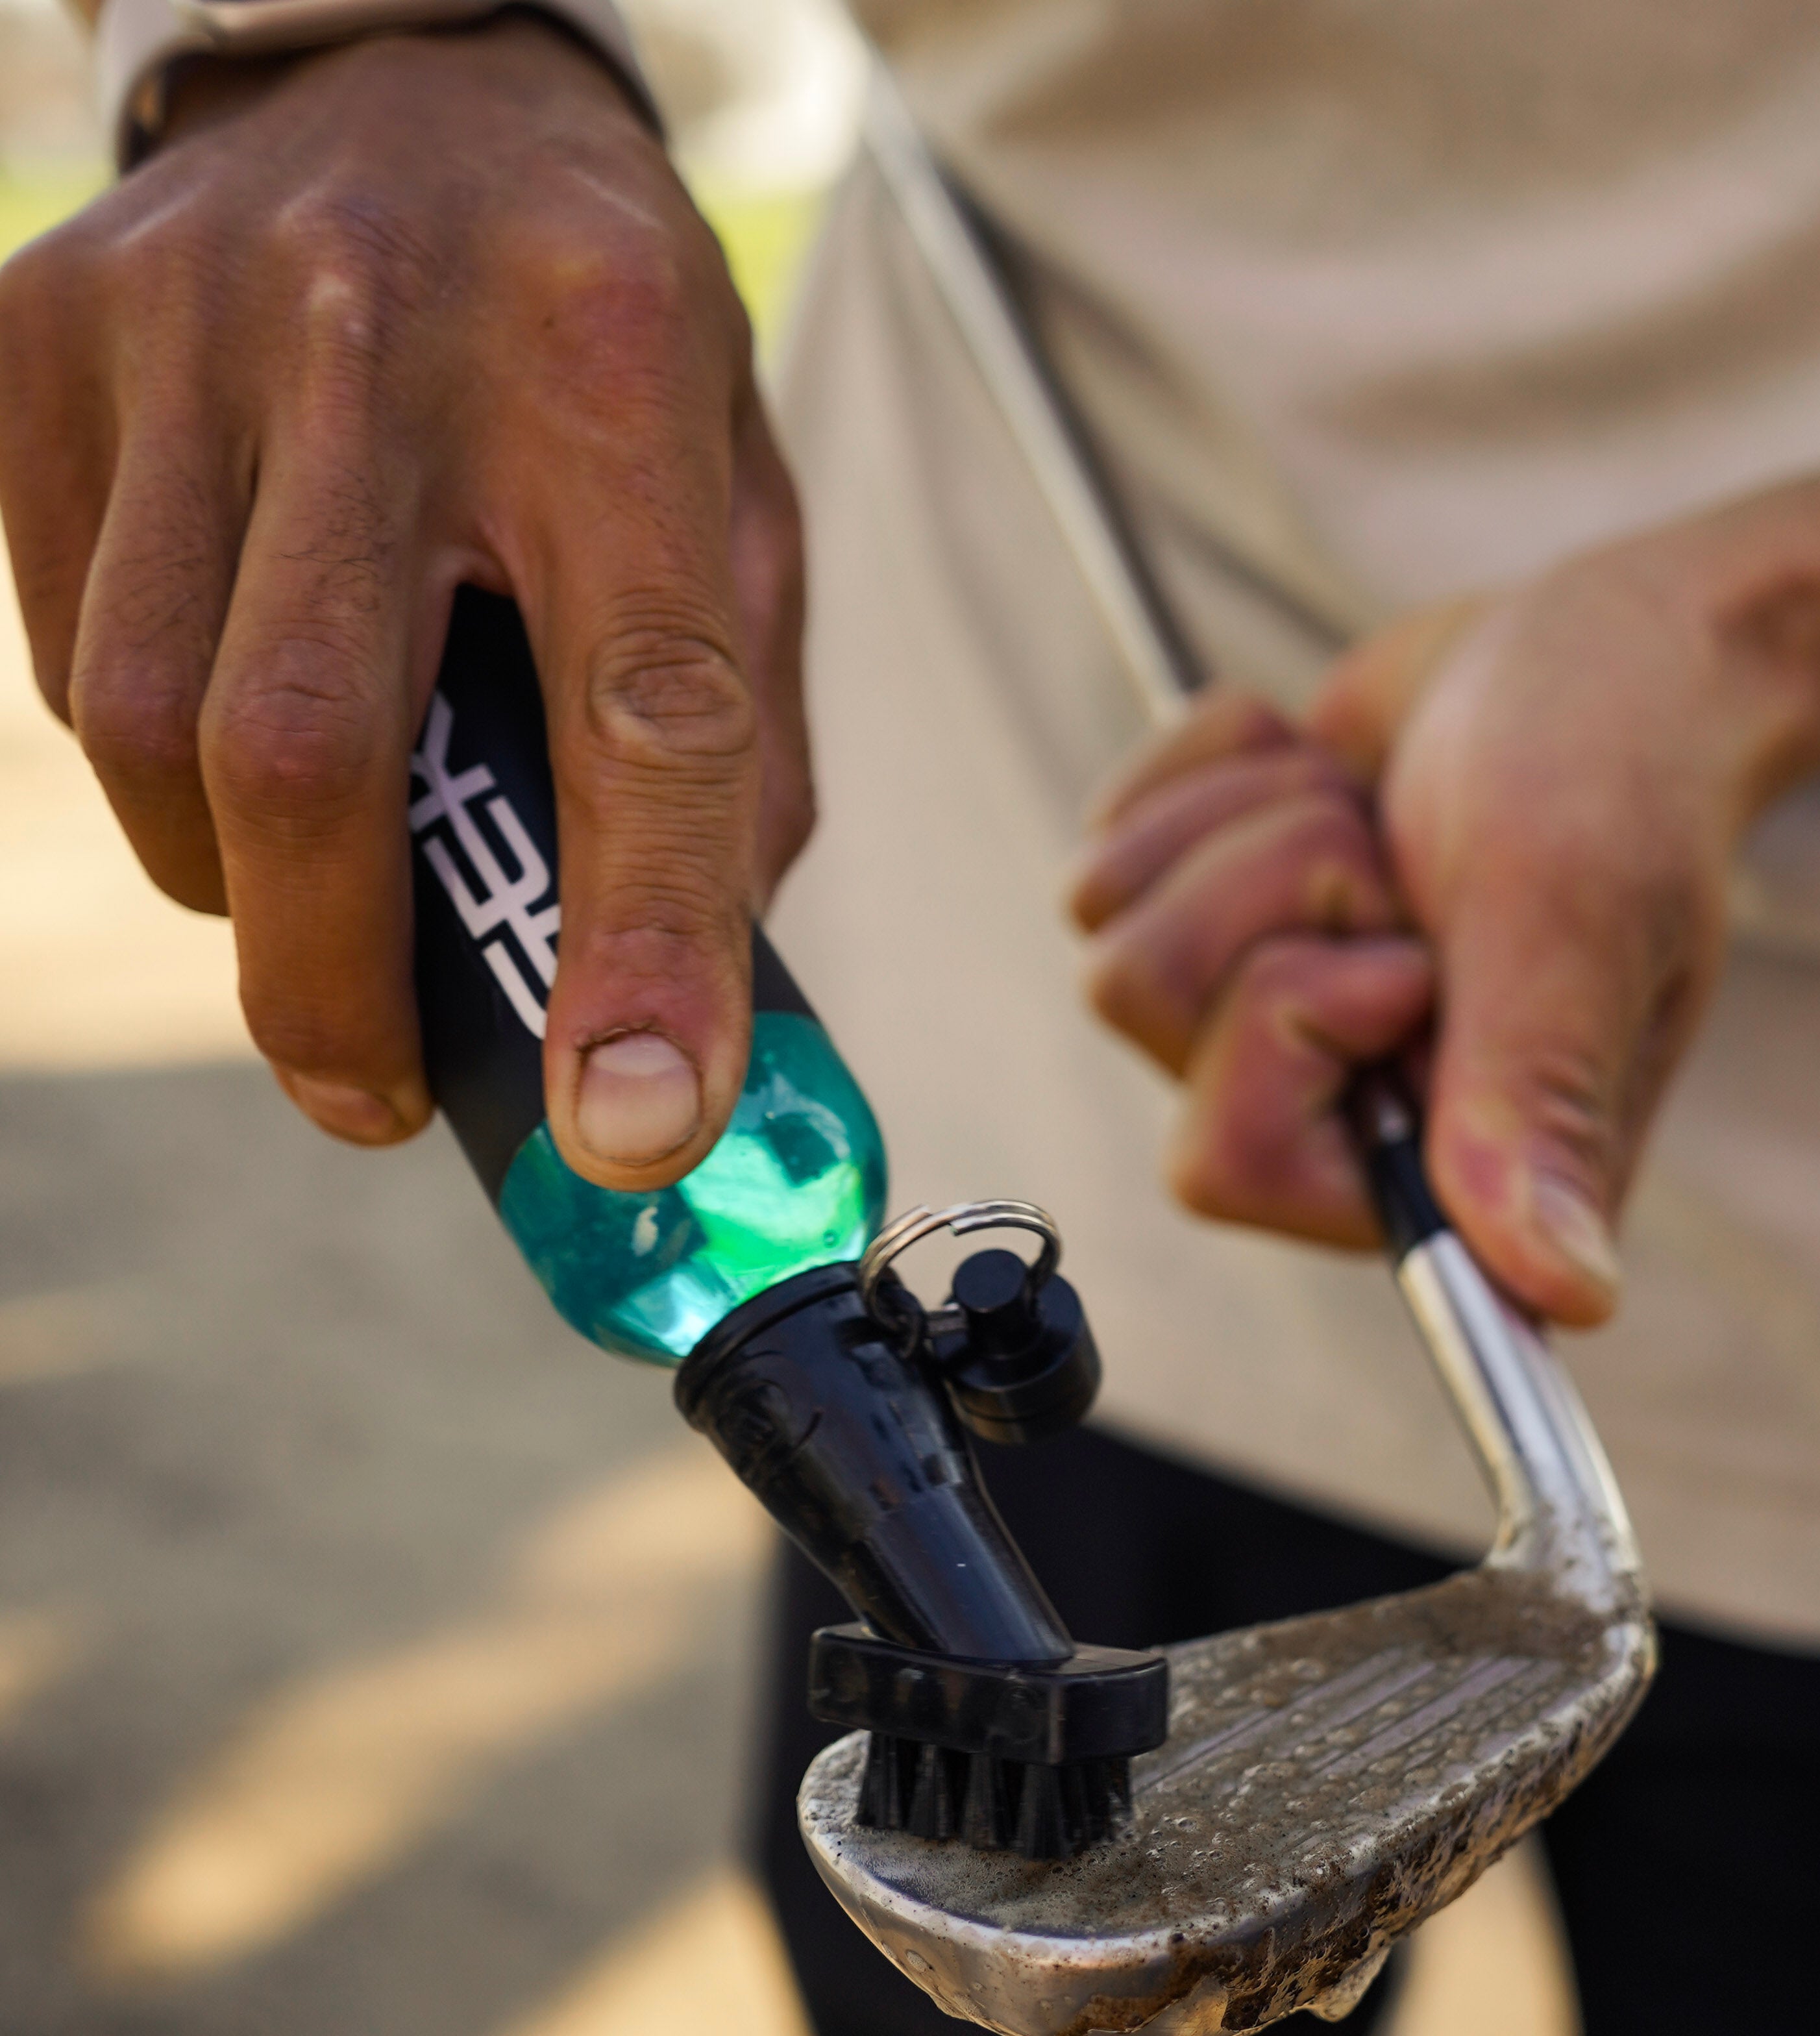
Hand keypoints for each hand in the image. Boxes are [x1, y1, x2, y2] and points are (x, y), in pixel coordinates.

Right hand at [0, 17, 809, 1188]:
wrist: (405, 69)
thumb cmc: (602, 338)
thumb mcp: (730, 501)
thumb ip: (733, 741)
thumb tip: (678, 998)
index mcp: (615, 373)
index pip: (642, 703)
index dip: (642, 940)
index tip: (640, 1127)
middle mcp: (383, 335)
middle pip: (313, 749)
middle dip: (337, 981)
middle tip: (380, 1095)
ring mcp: (179, 329)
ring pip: (157, 733)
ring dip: (241, 886)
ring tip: (321, 883)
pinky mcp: (33, 347)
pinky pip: (68, 663)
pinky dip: (160, 770)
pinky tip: (239, 719)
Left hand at [1073, 558, 1804, 1326]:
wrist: (1603, 648)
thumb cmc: (1615, 775)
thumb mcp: (1577, 923)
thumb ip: (1537, 1101)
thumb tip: (1564, 1299)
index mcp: (1442, 1165)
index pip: (1226, 1162)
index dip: (1287, 1021)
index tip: (1409, 959)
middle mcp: (1339, 1114)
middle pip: (1141, 1001)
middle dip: (1271, 886)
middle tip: (1401, 872)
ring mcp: (1262, 1020)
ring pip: (1113, 917)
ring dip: (1255, 823)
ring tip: (1380, 821)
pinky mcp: (1213, 922)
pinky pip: (1115, 837)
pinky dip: (1224, 768)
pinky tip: (1337, 775)